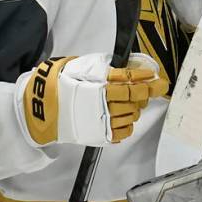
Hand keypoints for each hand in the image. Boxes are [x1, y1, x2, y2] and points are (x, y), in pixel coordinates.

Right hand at [16, 52, 167, 146]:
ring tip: (128, 102)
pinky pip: (124, 131)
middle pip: (135, 98)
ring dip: (135, 107)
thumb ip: (108, 67)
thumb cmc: (64, 82)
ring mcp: (102, 120)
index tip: (157, 78)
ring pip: (132, 115)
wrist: (44, 106)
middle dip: (145, 93)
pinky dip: (128, 124)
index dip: (146, 79)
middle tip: (147, 89)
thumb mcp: (85, 66)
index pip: (130, 81)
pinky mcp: (100, 135)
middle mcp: (102, 103)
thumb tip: (130, 68)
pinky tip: (122, 117)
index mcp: (99, 84)